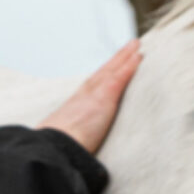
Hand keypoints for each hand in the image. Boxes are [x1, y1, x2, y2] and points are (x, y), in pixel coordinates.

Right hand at [40, 40, 142, 154]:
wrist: (55, 147)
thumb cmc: (59, 145)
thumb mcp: (65, 136)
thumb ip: (72, 135)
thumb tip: (73, 143)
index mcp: (76, 105)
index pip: (93, 84)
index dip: (103, 74)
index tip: (111, 66)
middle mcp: (84, 95)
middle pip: (103, 72)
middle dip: (115, 59)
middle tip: (128, 47)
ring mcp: (94, 94)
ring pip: (112, 70)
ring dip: (124, 56)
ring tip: (135, 46)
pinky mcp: (104, 97)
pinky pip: (119, 77)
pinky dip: (129, 66)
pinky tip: (138, 57)